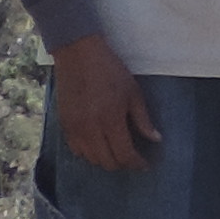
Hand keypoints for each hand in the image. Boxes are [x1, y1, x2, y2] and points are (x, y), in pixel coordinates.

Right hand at [51, 34, 159, 172]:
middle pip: (107, 162)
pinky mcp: (63, 125)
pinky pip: (76, 150)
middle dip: (123, 164)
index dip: (137, 163)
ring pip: (91, 159)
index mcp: (110, 120)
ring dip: (105, 160)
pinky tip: (98, 145)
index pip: (124, 154)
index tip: (145, 164)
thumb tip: (155, 139)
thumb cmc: (110, 70)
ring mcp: (74, 128)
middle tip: (132, 158)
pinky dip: (89, 153)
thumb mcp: (133, 92)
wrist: (77, 54)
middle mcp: (90, 129)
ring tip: (116, 152)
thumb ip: (143, 119)